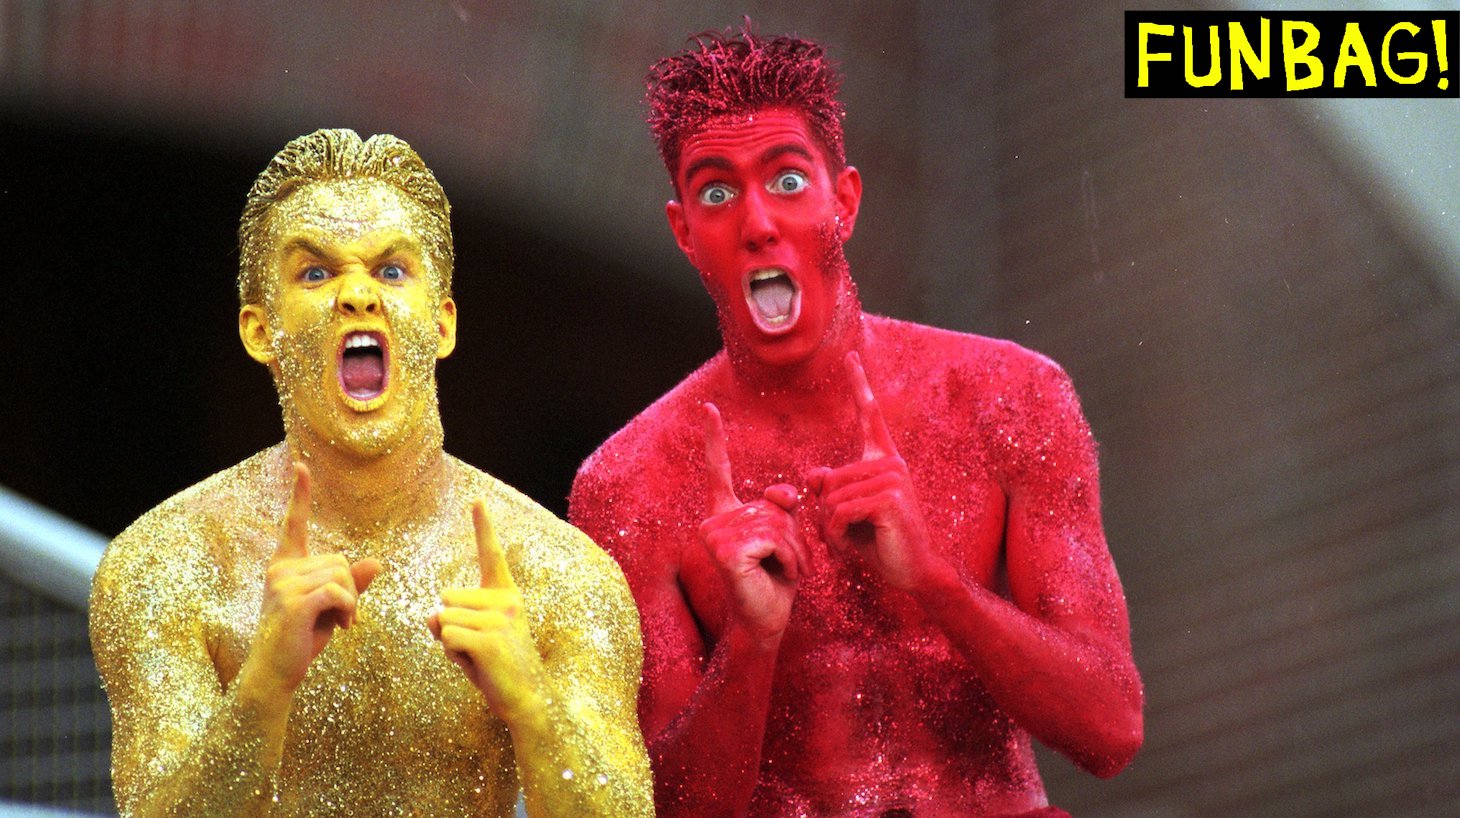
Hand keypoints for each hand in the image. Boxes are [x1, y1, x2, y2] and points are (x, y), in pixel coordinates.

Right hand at [242, 462, 381, 693]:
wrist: (276, 673)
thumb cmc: (301, 640)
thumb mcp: (331, 607)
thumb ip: (351, 584)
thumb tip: (376, 561)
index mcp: (285, 566)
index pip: (294, 524)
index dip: (300, 495)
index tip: (301, 466)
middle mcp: (281, 569)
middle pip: (340, 559)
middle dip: (351, 589)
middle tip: (340, 617)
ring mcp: (284, 584)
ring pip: (343, 575)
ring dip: (351, 602)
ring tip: (338, 623)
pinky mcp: (294, 601)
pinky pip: (340, 591)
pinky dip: (349, 609)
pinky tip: (340, 626)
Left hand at [429, 500, 546, 722]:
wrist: (528, 700)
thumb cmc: (498, 669)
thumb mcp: (475, 637)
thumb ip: (453, 620)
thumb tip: (434, 616)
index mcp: (506, 594)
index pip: (491, 555)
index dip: (483, 527)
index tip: (477, 500)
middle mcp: (506, 600)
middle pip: (446, 599)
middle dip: (449, 626)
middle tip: (478, 649)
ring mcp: (499, 619)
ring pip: (444, 620)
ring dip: (450, 644)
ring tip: (478, 659)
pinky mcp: (488, 640)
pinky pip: (447, 637)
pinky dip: (452, 655)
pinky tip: (477, 666)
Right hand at [698, 402, 808, 644]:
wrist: (767, 620)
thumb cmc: (777, 578)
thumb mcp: (786, 534)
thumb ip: (784, 508)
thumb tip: (785, 493)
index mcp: (723, 513)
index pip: (717, 469)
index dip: (714, 438)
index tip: (708, 407)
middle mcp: (713, 521)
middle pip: (773, 505)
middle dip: (792, 535)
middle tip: (782, 563)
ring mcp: (716, 536)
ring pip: (778, 523)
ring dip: (793, 550)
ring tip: (780, 570)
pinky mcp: (727, 552)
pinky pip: (776, 539)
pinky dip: (789, 558)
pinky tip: (777, 576)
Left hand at [807, 352, 939, 591]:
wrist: (912, 571)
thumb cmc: (879, 542)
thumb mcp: (848, 513)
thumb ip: (831, 490)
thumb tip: (813, 475)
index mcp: (883, 460)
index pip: (869, 416)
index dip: (859, 385)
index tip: (851, 357)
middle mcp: (890, 463)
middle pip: (830, 479)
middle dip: (825, 514)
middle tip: (841, 535)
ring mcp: (892, 478)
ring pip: (831, 498)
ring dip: (829, 528)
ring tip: (847, 543)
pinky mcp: (889, 498)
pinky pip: (839, 512)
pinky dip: (834, 535)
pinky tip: (848, 547)